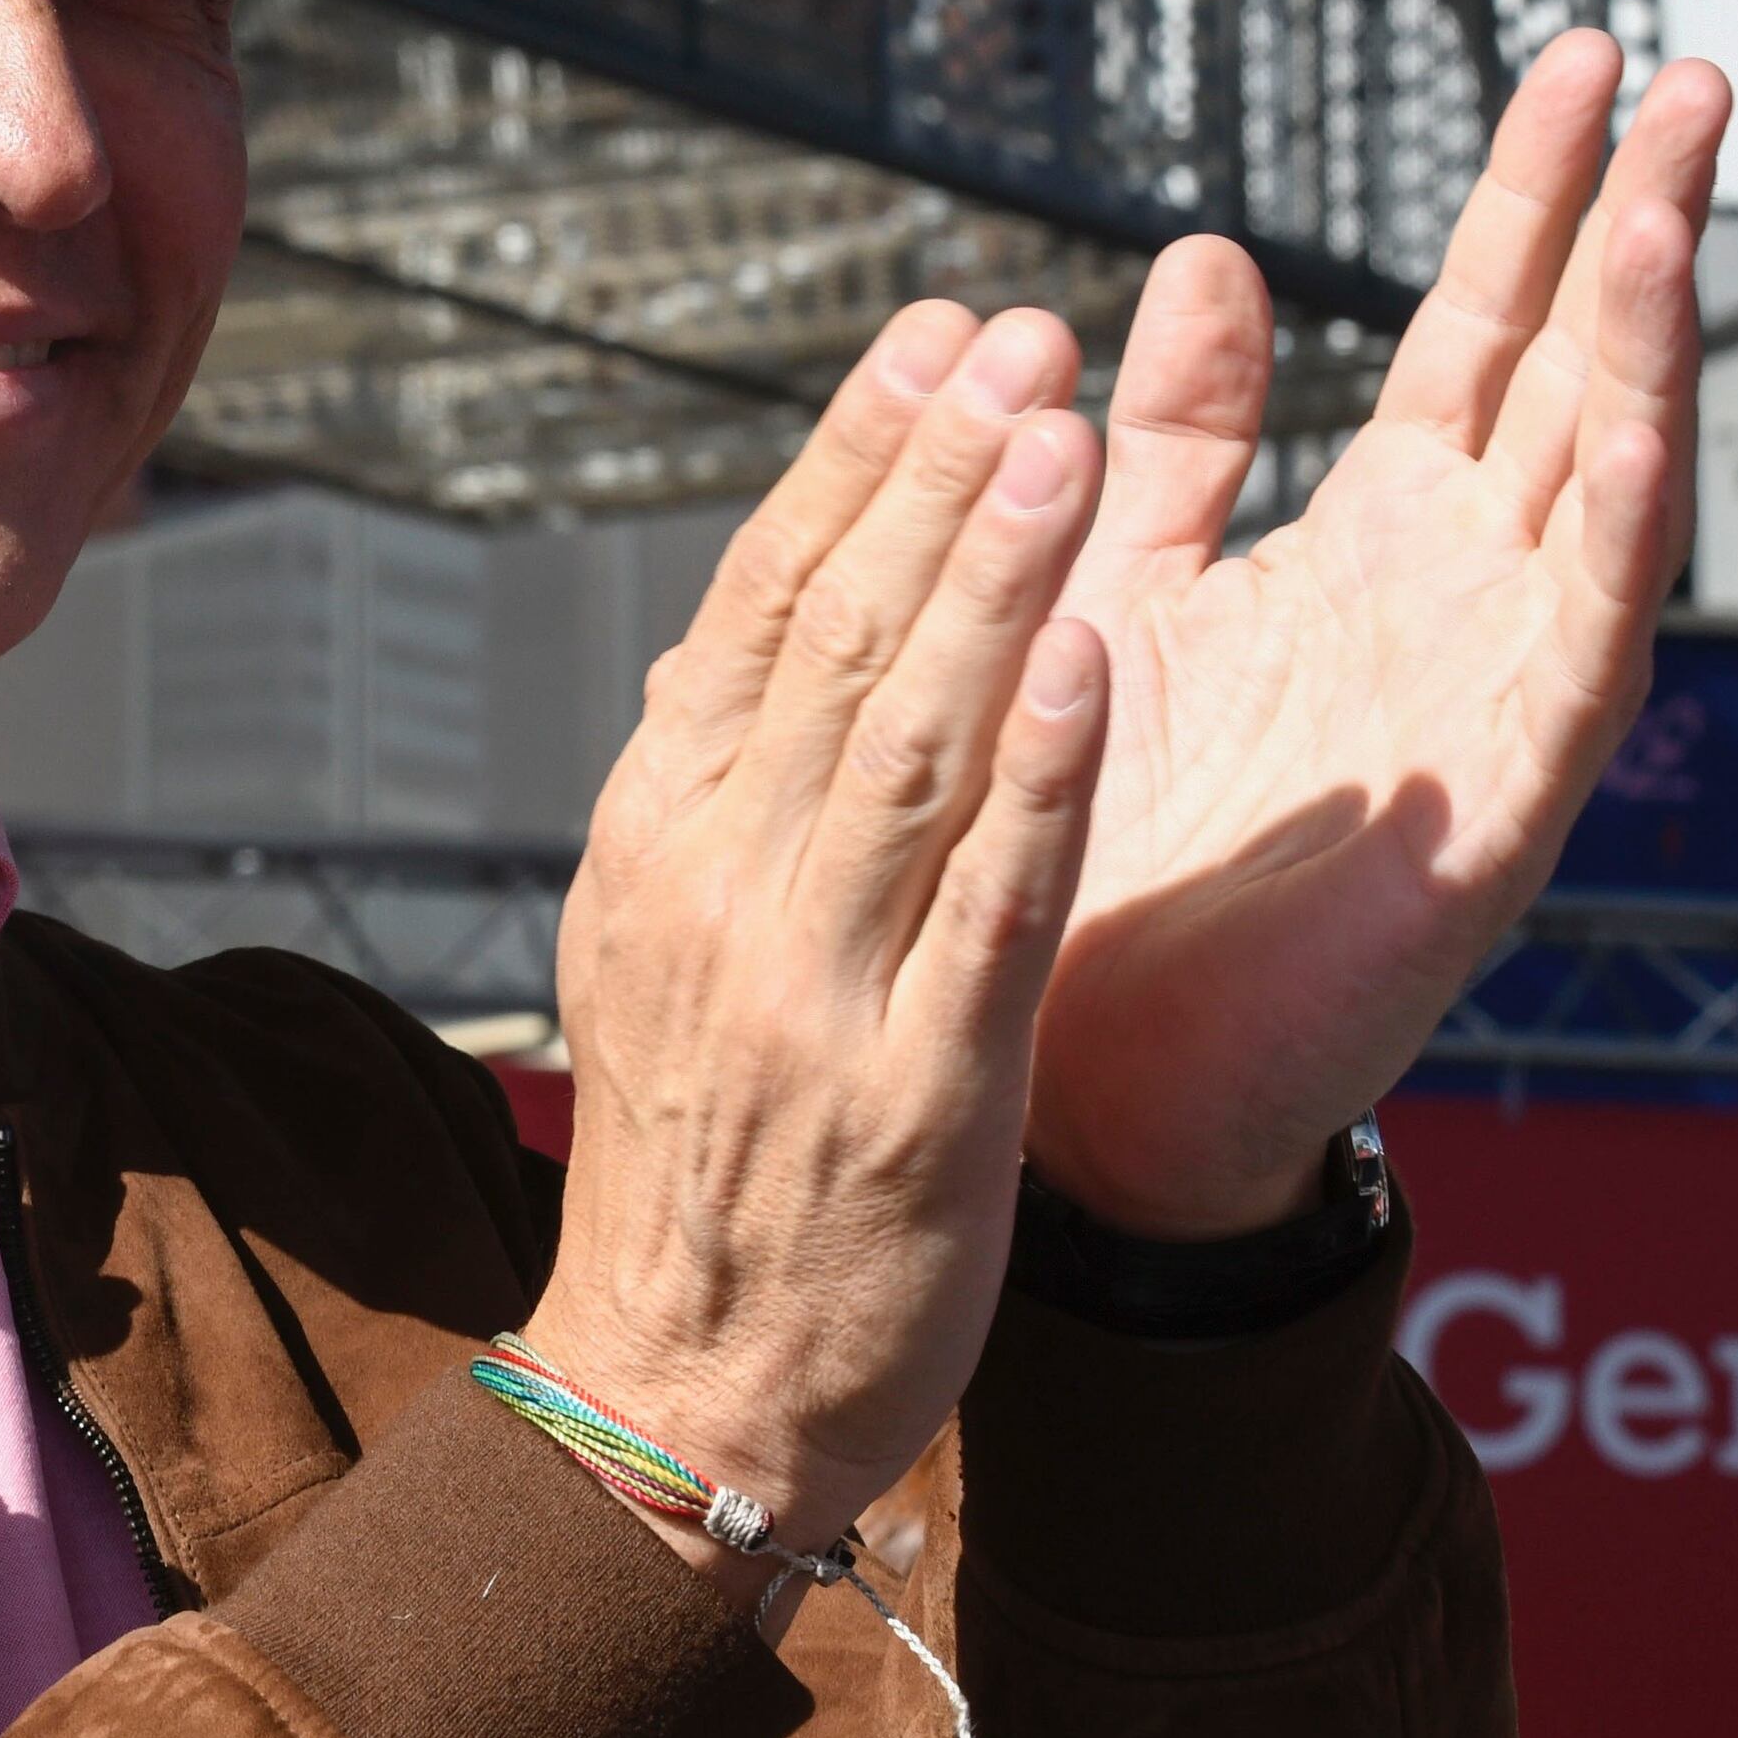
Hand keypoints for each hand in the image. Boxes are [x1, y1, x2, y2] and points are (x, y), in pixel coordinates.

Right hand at [539, 301, 1108, 1593]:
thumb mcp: (659, 956)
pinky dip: (1033, 774)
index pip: (750, 610)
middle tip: (1018, 337)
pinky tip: (1084, 658)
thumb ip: (716, 801)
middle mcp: (716, 892)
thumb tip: (753, 633)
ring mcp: (810, 989)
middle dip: (931, 473)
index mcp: (653, 846)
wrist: (677, 1399)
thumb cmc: (697, 1172)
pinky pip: (983, 903)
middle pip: (828, 643)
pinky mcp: (914, 1089)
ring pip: (904, 742)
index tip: (937, 340)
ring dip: (988, 575)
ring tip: (1062, 435)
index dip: (849, 463)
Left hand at [1028, 32, 1727, 1234]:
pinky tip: (1641, 407)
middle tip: (1684, 65)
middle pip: (1569, 371)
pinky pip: (1581, 634)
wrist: (1074, 1063)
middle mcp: (1454, 599)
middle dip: (1629, 220)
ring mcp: (1493, 691)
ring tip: (1676, 188)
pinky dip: (1616, 517)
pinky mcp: (1497, 794)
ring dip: (1644, 332)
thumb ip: (1172, 437)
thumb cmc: (1097, 837)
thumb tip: (1203, 260)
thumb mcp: (1121, 582)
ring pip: (1600, 475)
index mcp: (1369, 547)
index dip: (1526, 203)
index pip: (1473, 337)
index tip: (1572, 62)